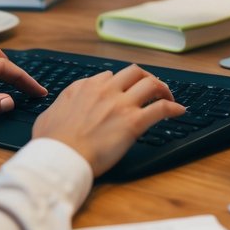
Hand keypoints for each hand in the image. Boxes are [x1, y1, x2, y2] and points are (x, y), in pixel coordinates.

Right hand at [32, 65, 185, 175]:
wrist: (60, 157)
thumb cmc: (51, 142)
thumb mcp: (51, 112)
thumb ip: (65, 102)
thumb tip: (67, 103)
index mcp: (86, 87)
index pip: (110, 76)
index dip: (121, 84)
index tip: (125, 92)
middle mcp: (106, 90)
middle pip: (135, 72)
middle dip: (146, 78)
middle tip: (152, 89)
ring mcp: (121, 105)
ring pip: (151, 84)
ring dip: (162, 88)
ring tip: (167, 97)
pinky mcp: (134, 123)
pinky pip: (161, 109)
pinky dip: (173, 107)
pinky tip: (179, 111)